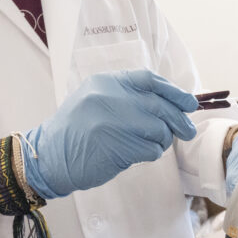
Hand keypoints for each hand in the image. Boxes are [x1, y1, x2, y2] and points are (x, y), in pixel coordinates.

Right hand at [22, 70, 197, 198]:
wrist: (48, 158)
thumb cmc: (75, 130)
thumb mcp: (94, 99)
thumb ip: (126, 96)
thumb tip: (169, 103)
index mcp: (106, 82)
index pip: (149, 80)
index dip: (174, 91)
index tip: (189, 102)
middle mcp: (110, 98)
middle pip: (160, 106)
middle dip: (179, 120)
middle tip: (188, 131)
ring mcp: (114, 123)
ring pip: (159, 130)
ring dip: (162, 140)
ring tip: (152, 144)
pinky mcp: (119, 147)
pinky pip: (151, 149)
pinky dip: (151, 153)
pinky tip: (140, 154)